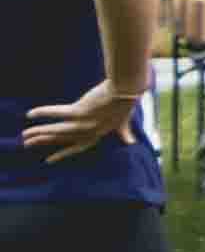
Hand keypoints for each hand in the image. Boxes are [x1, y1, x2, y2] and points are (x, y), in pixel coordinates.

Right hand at [22, 82, 139, 159]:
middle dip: (43, 142)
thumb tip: (131, 142)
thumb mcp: (123, 121)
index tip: (48, 161)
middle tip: (27, 144)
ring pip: (56, 130)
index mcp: (97, 134)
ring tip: (25, 135)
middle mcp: (89, 132)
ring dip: (39, 132)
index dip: (62, 154)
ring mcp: (84, 123)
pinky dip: (43, 112)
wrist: (127, 90)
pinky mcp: (79, 111)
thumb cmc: (125, 103)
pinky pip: (56, 113)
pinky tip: (30, 114)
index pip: (77, 147)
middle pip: (61, 139)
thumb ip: (123, 132)